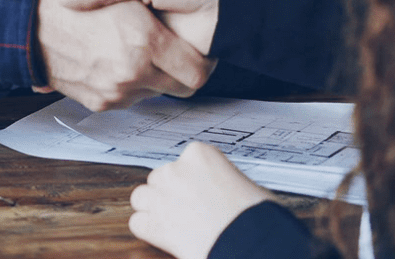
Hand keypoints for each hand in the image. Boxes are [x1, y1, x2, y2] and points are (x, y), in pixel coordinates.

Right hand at [34, 0, 216, 110]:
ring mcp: (113, 92)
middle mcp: (130, 73)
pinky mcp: (100, 102)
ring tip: (137, 49)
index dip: (202, 59)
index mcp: (142, 42)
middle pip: (181, 87)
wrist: (22, 22)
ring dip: (153, 75)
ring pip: (156, 93)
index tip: (194, 46)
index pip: (198, 72)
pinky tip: (118, 59)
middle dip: (178, 67)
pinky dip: (129, 83)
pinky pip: (130, 99)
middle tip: (168, 45)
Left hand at [129, 142, 275, 258]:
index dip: (191, 179)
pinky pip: (137, 222)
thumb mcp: (245, 183)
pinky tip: (167, 236)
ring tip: (177, 222)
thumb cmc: (257, 214)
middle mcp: (174, 170)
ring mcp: (159, 196)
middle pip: (160, 177)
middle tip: (190, 210)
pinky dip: (149, 230)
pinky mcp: (151, 223)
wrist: (250, 239)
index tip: (200, 191)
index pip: (184, 161)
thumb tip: (219, 188)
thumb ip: (221, 179)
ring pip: (142, 197)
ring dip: (154, 208)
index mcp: (199, 154)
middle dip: (170, 193)